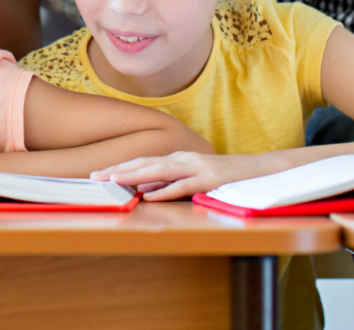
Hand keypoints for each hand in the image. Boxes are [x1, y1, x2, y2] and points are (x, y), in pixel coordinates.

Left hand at [91, 151, 266, 200]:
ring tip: (114, 181)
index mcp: (176, 158)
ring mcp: (196, 167)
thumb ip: (169, 182)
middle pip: (144, 162)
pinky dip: (164, 190)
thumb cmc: (223, 177)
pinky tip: (148, 195)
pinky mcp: (210, 179)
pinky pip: (183, 185)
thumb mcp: (191, 178)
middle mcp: (182, 159)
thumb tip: (143, 189)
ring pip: (159, 170)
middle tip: (95, 177)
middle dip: (118, 169)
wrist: (258, 170)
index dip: (119, 167)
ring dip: (134, 175)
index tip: (97, 174)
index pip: (141, 161)